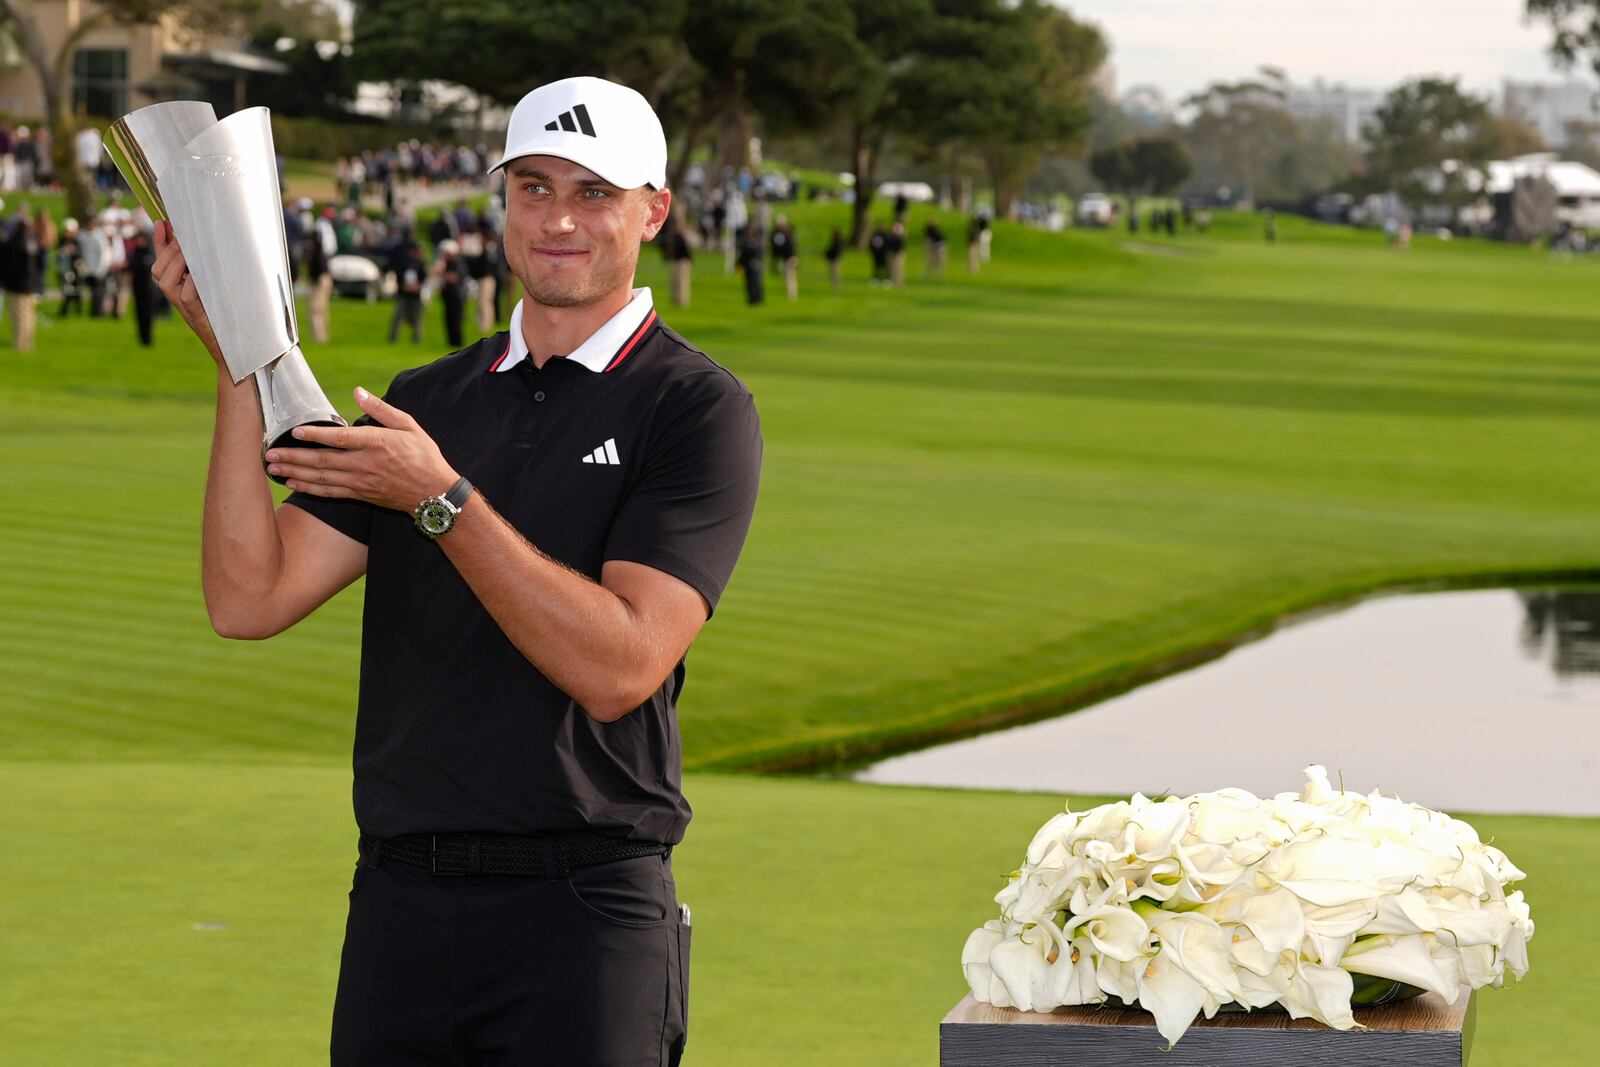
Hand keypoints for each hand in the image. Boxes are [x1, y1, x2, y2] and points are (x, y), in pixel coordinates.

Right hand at [151, 220, 223, 366]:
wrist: (230, 342)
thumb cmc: (224, 310)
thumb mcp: (213, 282)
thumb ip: (205, 265)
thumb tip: (204, 242)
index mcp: (177, 284)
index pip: (161, 259)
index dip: (160, 240)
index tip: (163, 222)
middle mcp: (173, 294)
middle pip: (158, 268)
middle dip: (170, 250)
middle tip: (184, 239)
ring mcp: (180, 304)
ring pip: (165, 279)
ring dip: (177, 263)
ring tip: (192, 254)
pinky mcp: (191, 313)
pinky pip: (186, 294)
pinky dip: (192, 282)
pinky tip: (201, 275)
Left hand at [264, 388, 458, 512]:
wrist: (434, 493)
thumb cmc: (424, 456)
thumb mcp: (408, 426)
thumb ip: (381, 409)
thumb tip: (358, 391)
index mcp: (376, 443)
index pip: (339, 438)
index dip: (315, 435)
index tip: (294, 432)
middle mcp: (365, 464)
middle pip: (322, 461)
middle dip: (293, 457)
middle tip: (269, 454)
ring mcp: (361, 482)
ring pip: (322, 478)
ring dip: (295, 472)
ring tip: (273, 468)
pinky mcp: (361, 494)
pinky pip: (330, 492)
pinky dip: (310, 488)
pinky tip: (293, 483)